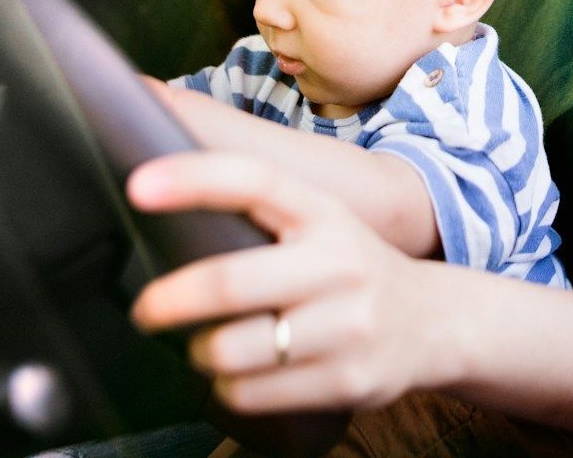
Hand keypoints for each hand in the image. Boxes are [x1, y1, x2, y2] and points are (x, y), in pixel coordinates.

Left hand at [127, 151, 455, 414]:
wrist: (434, 323)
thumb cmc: (351, 267)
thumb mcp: (320, 222)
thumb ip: (261, 211)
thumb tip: (160, 195)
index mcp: (323, 212)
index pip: (253, 181)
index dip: (192, 179)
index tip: (138, 187)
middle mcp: (339, 262)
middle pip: (230, 281)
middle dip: (170, 300)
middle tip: (146, 310)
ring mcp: (348, 324)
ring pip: (236, 349)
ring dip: (201, 353)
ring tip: (201, 348)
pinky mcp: (349, 380)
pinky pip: (256, 392)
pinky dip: (229, 387)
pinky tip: (235, 376)